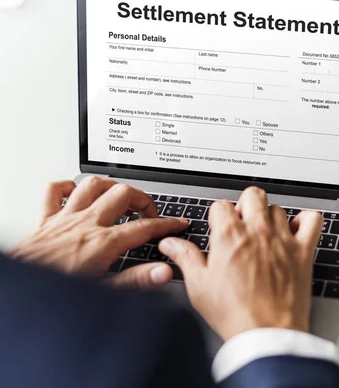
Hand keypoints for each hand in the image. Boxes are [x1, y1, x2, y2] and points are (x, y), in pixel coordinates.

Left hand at [10, 177, 188, 288]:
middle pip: (122, 195)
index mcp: (103, 243)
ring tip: (120, 195)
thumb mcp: (104, 292)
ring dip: (110, 186)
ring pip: (92, 185)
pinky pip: (54, 191)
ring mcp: (64, 218)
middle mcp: (86, 224)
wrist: (21, 289)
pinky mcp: (44, 220)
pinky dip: (67, 187)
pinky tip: (77, 193)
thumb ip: (137, 281)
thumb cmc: (56, 293)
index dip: (167, 224)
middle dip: (142, 199)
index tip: (178, 223)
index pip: (144, 228)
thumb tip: (163, 272)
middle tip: (149, 211)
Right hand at [159, 187, 322, 340]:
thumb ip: (186, 258)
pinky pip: (312, 220)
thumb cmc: (234, 314)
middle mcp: (257, 232)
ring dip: (270, 216)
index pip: (221, 205)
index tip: (219, 227)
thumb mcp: (199, 286)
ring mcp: (282, 240)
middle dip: (245, 205)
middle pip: (252, 195)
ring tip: (265, 234)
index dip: (218, 215)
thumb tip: (171, 244)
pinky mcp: (303, 251)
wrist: (266, 334)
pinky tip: (296, 230)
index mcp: (229, 236)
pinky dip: (306, 220)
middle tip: (242, 225)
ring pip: (278, 208)